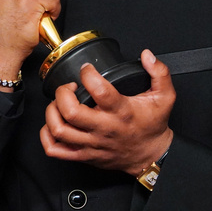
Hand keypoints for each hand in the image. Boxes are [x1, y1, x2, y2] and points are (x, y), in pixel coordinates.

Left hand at [40, 49, 174, 174]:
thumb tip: (147, 55)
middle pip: (71, 112)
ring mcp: (91, 144)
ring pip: (59, 130)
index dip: (88, 74)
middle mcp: (104, 129)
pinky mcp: (84, 156)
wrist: (150, 155)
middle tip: (68, 87)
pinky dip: (46, 136)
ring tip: (59, 103)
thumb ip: (159, 73)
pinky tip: (53, 124)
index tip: (87, 69)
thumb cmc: (153, 126)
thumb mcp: (164, 97)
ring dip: (52, 112)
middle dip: (62, 93)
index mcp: (121, 112)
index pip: (99, 91)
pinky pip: (55, 150)